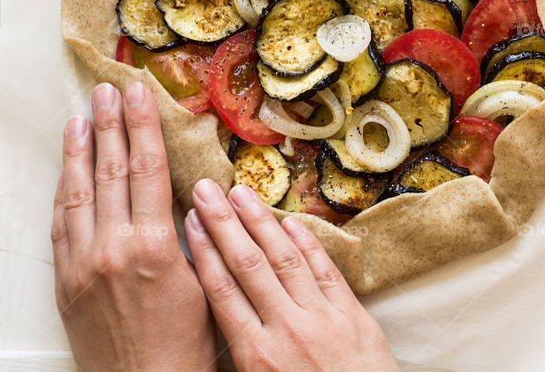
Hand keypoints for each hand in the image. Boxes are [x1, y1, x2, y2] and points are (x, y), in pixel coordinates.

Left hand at [51, 82, 217, 371]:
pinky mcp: (66, 282)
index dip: (143, 126)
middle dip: (110, 125)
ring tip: (80, 118)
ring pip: (79, 193)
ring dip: (79, 151)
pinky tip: (67, 172)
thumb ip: (194, 238)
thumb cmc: (186, 347)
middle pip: (111, 171)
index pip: (147, 168)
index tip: (139, 94)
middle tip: (107, 91)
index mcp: (155, 246)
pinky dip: (63, 192)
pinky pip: (61, 226)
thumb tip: (188, 199)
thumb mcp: (206, 285)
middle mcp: (114, 249)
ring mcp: (84, 265)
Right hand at [184, 179, 398, 371]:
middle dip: (224, 222)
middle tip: (206, 188)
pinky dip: (308, 244)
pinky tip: (290, 221)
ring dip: (260, 222)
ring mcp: (322, 320)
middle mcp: (285, 331)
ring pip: (285, 259)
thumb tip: (218, 313)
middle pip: (247, 264)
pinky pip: (326, 272)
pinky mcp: (353, 317)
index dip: (203, 251)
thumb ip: (240, 357)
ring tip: (241, 192)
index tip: (191, 221)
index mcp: (256, 357)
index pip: (222, 291)